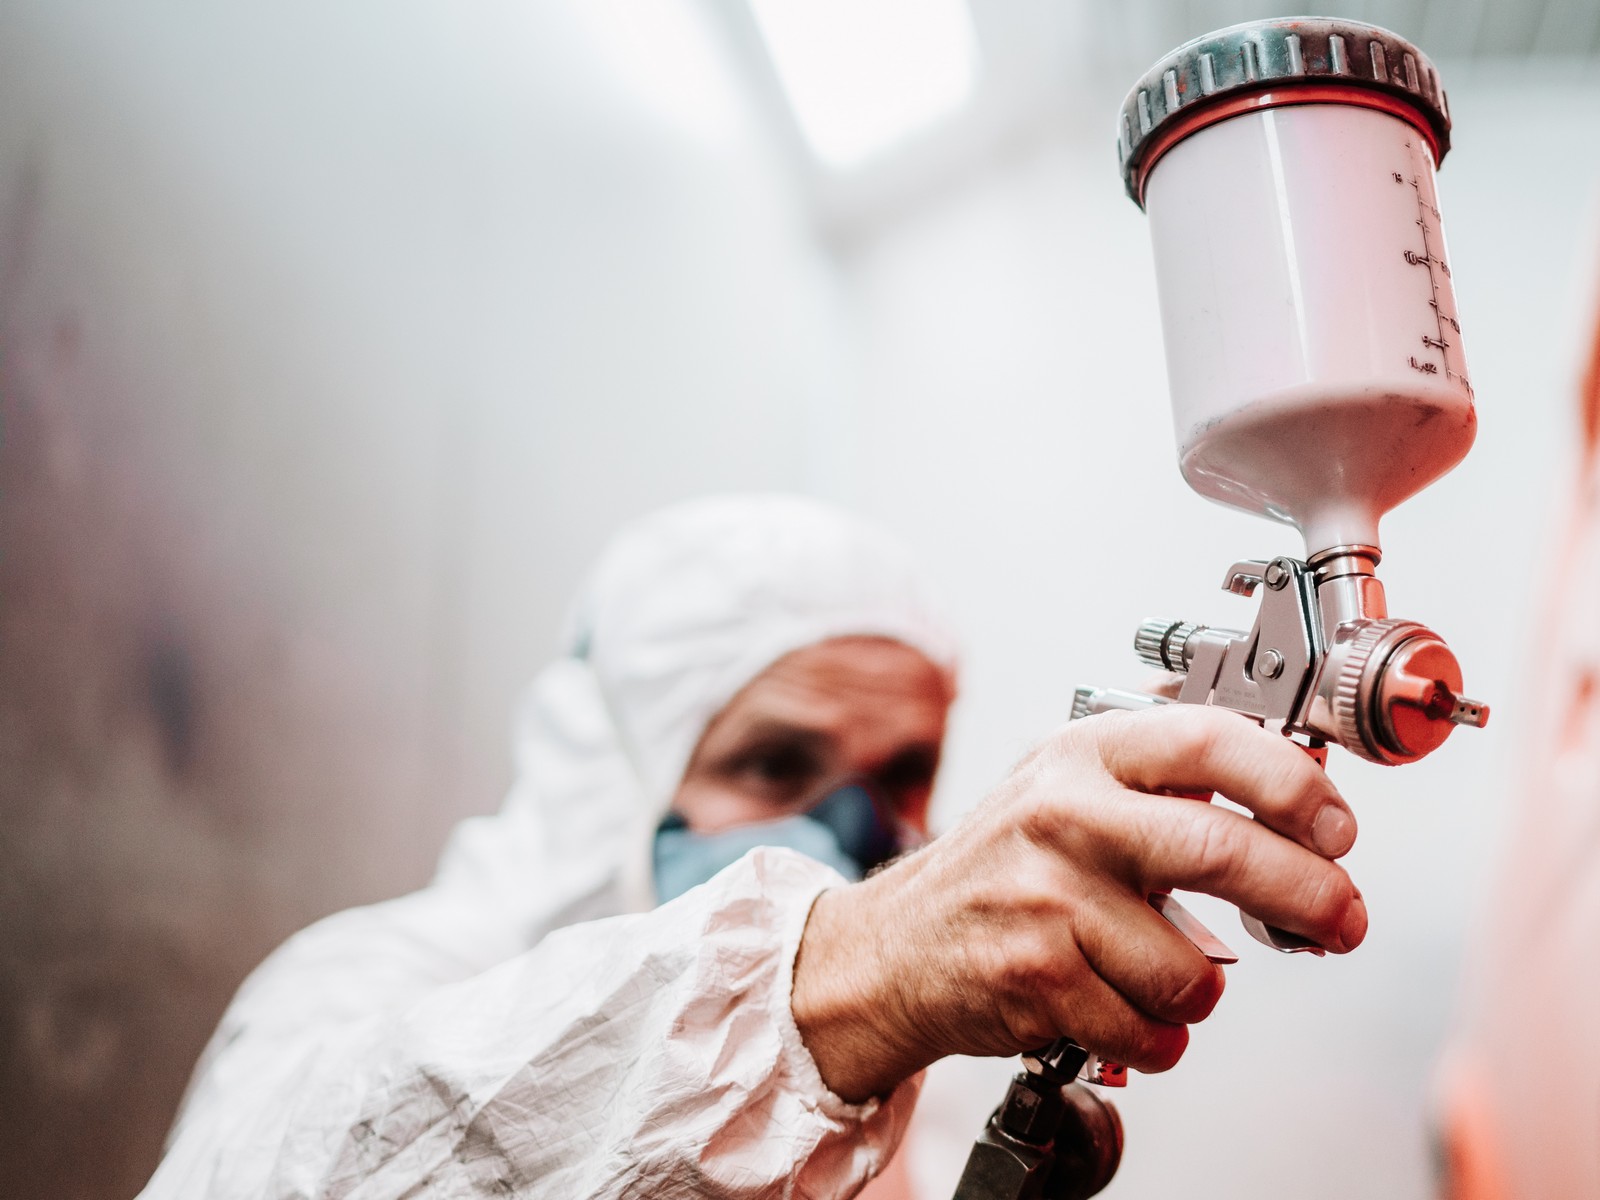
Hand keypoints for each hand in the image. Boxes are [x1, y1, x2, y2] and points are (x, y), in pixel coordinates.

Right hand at [790, 704, 1364, 1102]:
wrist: (895, 948)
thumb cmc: (1001, 868)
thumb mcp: (1068, 788)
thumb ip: (1164, 780)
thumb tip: (1299, 783)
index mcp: (1082, 754)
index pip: (1210, 742)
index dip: (1293, 785)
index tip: (1336, 827)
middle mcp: (1061, 814)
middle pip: (1222, 851)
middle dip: (1309, 896)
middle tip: (1339, 920)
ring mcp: (1045, 897)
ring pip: (1194, 968)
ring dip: (1199, 990)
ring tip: (1157, 972)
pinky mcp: (1036, 977)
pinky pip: (1151, 1029)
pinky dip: (1157, 1038)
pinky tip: (1122, 1011)